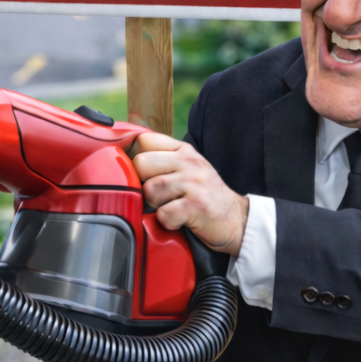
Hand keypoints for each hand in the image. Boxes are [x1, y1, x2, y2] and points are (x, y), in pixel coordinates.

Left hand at [131, 133, 248, 254]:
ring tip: (170, 207)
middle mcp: (189, 162)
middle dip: (142, 183)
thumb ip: (162, 160)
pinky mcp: (197, 206)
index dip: (131, 155)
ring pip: (151, 189)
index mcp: (183, 150)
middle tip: (157, 195)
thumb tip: (123, 158)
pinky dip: (167, 222)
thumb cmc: (204, 196)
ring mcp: (194, 182)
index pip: (144, 139)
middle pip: (141, 164)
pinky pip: (164, 213)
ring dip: (156, 205)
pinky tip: (179, 221)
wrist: (237, 220)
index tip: (133, 171)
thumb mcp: (187, 169)